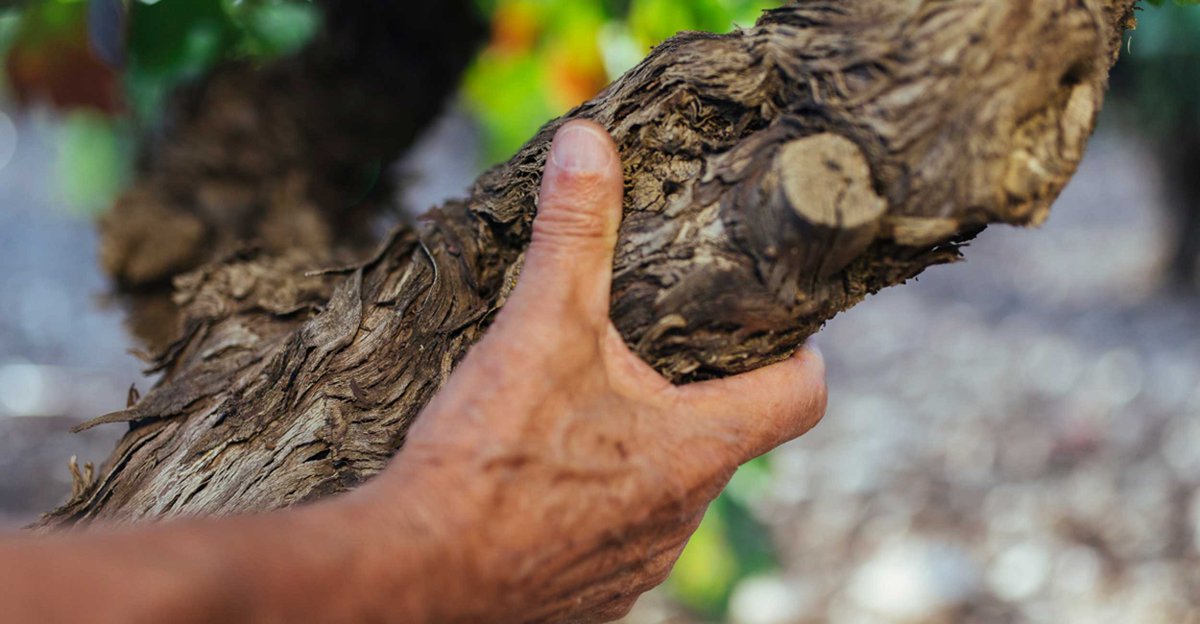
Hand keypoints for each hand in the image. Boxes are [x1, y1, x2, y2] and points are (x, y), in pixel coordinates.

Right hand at [363, 120, 826, 622]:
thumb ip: (573, 233)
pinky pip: (611, 540)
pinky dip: (590, 504)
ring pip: (662, 492)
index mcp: (694, 450)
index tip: (774, 331)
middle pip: (721, 440)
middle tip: (639, 353)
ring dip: (635, 451)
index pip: (801, 399)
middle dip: (690, 393)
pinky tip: (535, 478)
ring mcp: (636, 566)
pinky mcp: (588, 597)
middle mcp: (680, 518)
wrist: (416, 573)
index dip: (798, 355)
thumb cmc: (489, 459)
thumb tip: (588, 144)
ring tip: (574, 414)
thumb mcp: (539, 328)